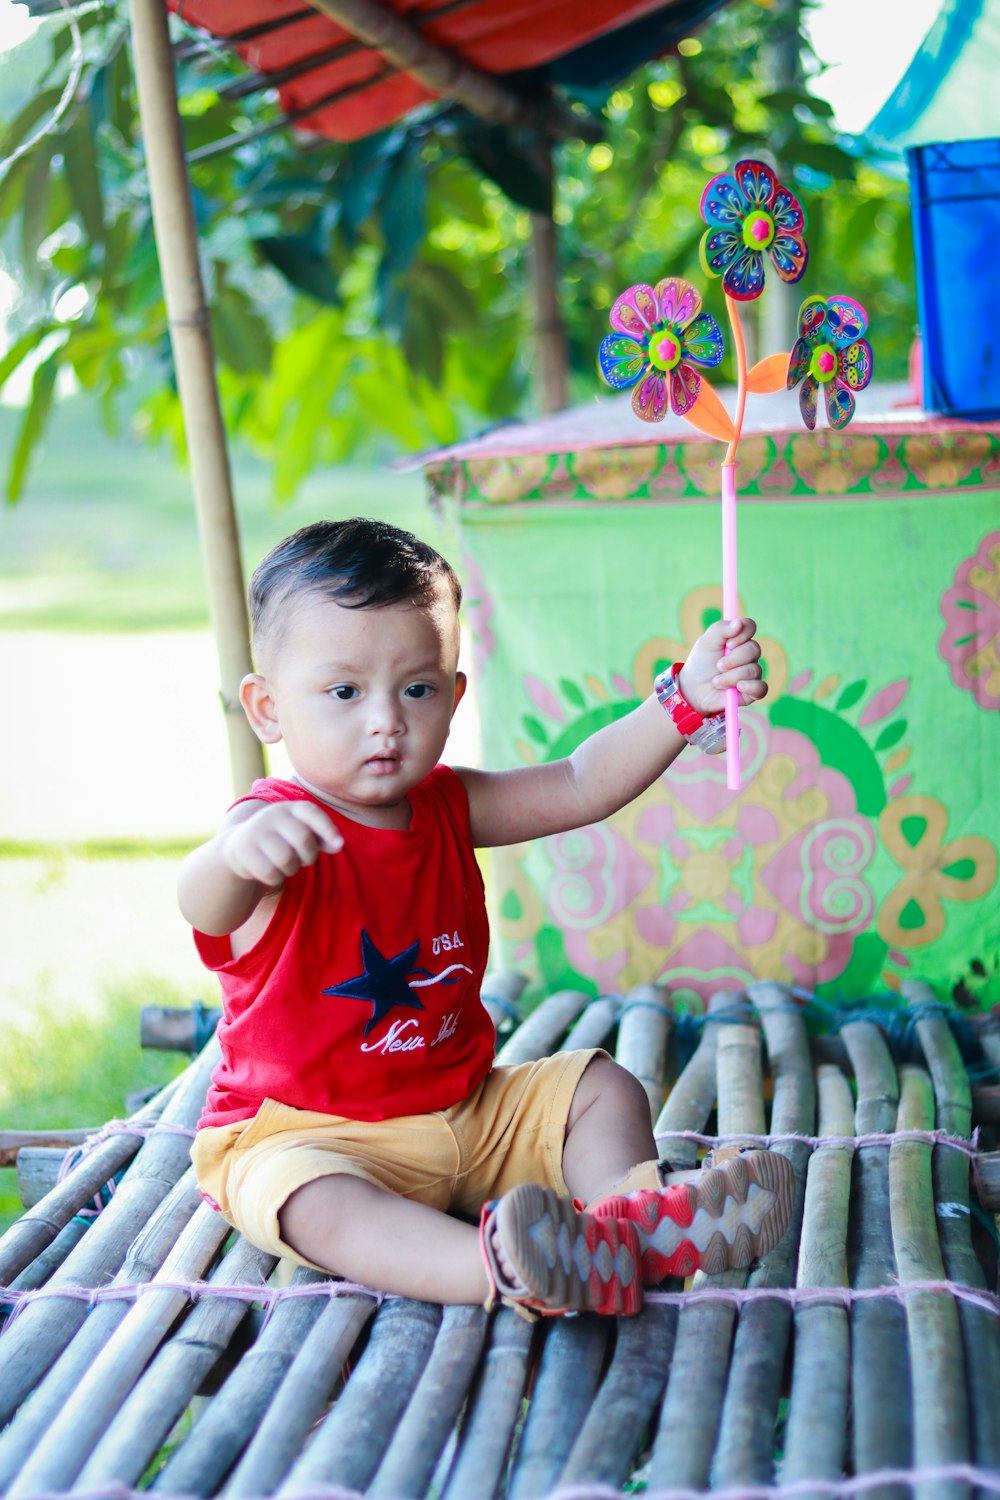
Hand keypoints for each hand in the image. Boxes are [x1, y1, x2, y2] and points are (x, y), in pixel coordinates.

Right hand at [220, 800, 342, 887]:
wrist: (240, 846)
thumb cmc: (282, 840)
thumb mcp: (302, 833)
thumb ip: (323, 837)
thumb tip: (338, 845)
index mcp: (291, 809)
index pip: (312, 813)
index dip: (328, 829)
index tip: (340, 845)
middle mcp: (272, 815)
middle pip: (303, 840)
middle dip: (309, 856)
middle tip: (303, 859)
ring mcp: (256, 832)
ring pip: (286, 859)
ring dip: (291, 869)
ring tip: (285, 864)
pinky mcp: (244, 851)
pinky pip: (271, 873)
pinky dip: (275, 878)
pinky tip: (270, 871)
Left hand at [678, 618, 766, 717]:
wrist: (694, 689)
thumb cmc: (701, 663)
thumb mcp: (706, 642)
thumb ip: (721, 629)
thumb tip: (739, 623)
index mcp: (739, 639)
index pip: (750, 627)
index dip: (742, 633)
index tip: (728, 643)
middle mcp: (749, 655)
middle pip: (754, 649)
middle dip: (733, 659)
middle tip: (718, 666)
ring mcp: (752, 673)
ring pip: (754, 670)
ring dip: (731, 677)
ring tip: (716, 682)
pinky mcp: (752, 692)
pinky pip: (761, 688)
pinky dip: (750, 687)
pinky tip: (738, 688)